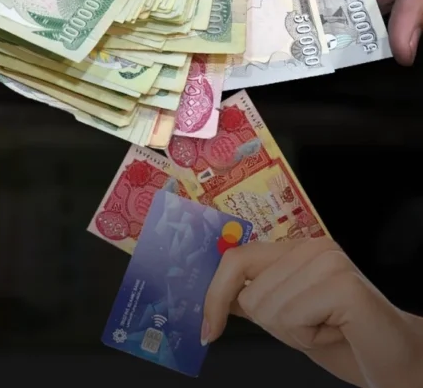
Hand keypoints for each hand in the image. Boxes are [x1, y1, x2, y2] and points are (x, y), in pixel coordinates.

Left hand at [203, 238, 422, 387]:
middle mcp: (312, 246)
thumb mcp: (284, 315)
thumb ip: (252, 297)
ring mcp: (328, 261)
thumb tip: (209, 294)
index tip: (207, 331)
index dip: (214, 296)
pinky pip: (292, 318)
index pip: (235, 259)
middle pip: (249, 292)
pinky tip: (335, 332)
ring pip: (267, 307)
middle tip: (311, 327)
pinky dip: (308, 338)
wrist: (398, 360)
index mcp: (295, 248)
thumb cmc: (342, 339)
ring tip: (326, 329)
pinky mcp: (342, 284)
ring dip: (293, 333)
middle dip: (272, 323)